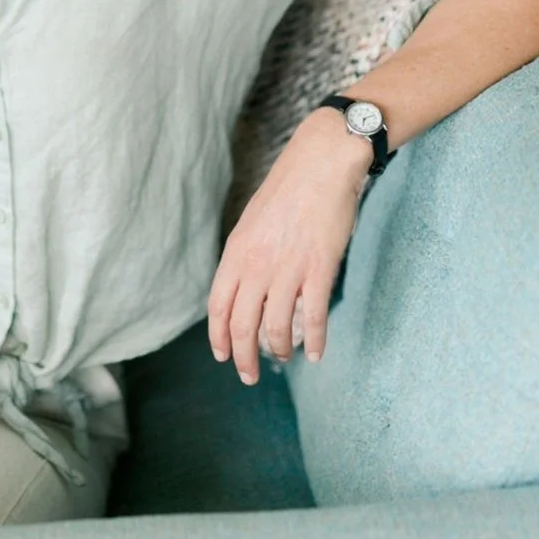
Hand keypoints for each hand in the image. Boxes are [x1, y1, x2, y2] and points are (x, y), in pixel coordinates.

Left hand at [208, 109, 371, 379]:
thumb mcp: (252, 222)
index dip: (218, 337)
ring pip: (277, 327)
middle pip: (243, 325)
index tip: (223, 356)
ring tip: (284, 358)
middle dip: (244, 358)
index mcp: (237, 252)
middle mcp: (257, 264)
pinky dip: (316, 340)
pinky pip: (314, 316)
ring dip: (280, 350)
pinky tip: (318, 354)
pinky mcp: (319, 268)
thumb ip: (245, 256)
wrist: (320, 163)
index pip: (219, 306)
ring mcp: (288, 268)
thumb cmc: (288, 191)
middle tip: (250, 375)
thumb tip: (243, 288)